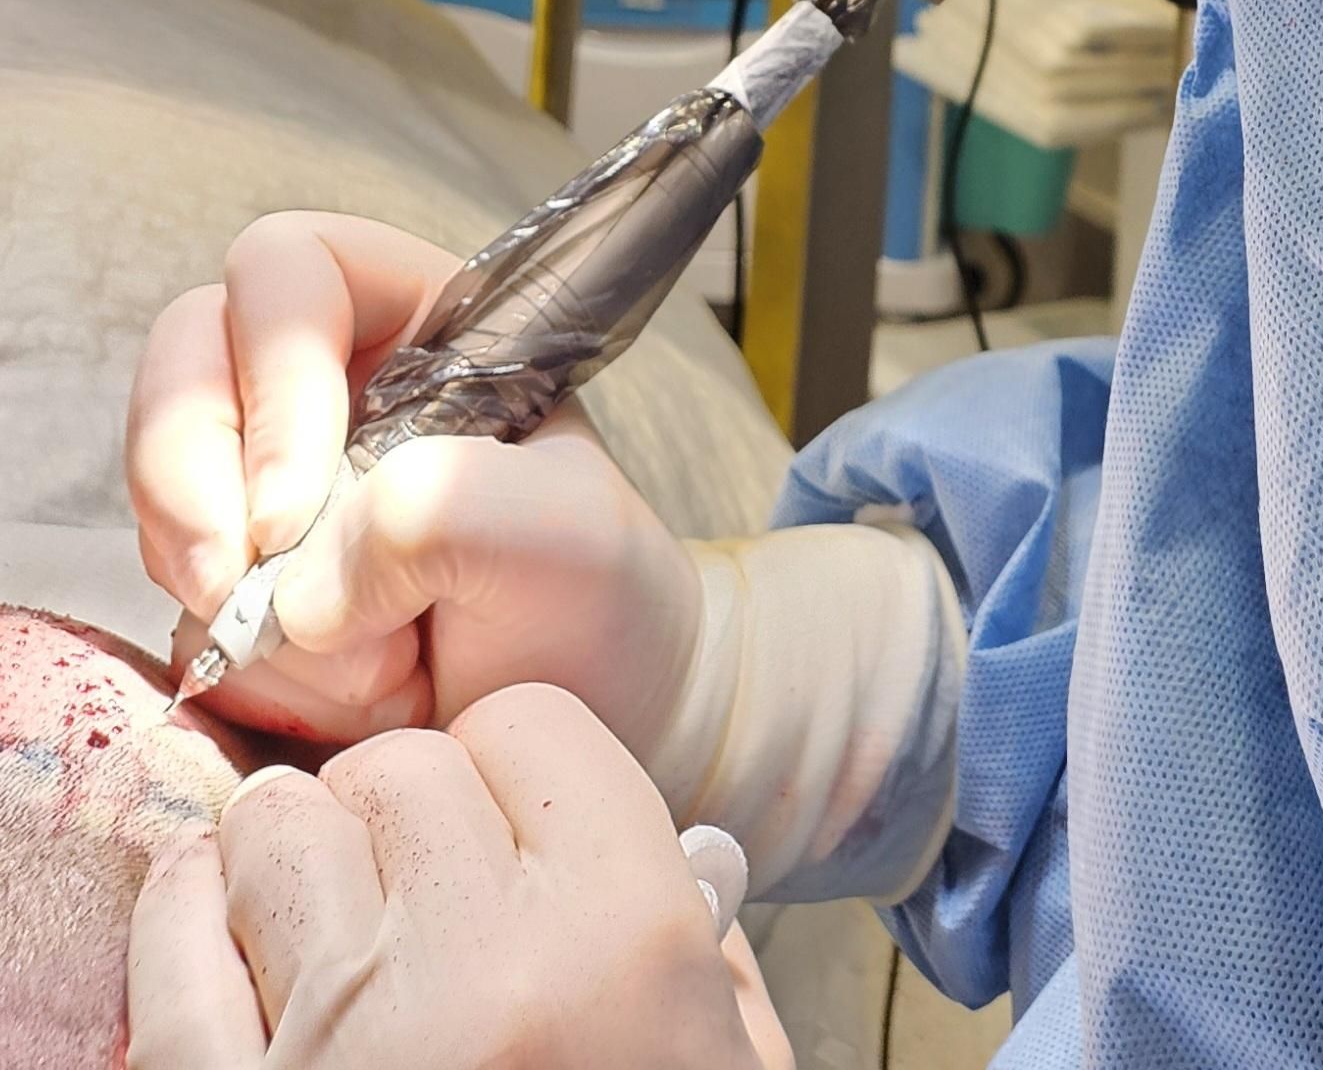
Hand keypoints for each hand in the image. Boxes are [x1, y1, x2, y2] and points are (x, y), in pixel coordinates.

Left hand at [124, 684, 795, 1069]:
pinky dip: (188, 918)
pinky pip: (170, 942)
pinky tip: (225, 938)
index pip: (525, 728)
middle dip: (407, 814)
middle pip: (399, 771)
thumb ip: (709, 964)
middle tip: (424, 882)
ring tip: (328, 917)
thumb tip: (686, 862)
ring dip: (298, 860)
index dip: (517, 772)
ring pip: (276, 830)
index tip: (517, 823)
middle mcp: (477, 975)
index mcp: (621, 941)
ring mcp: (336, 1046)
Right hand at [128, 213, 705, 756]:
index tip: (291, 509)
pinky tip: (351, 697)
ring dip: (234, 600)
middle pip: (185, 359)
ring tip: (374, 667)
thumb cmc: (594, 597)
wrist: (592, 723)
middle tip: (234, 586)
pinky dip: (247, 670)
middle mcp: (331, 383)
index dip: (272, 375)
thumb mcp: (563, 531)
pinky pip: (179, 613)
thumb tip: (300, 583)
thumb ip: (439, 511)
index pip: (288, 268)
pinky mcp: (244, 589)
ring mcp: (269, 486)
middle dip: (189, 479)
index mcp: (418, 319)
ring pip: (169, 497)